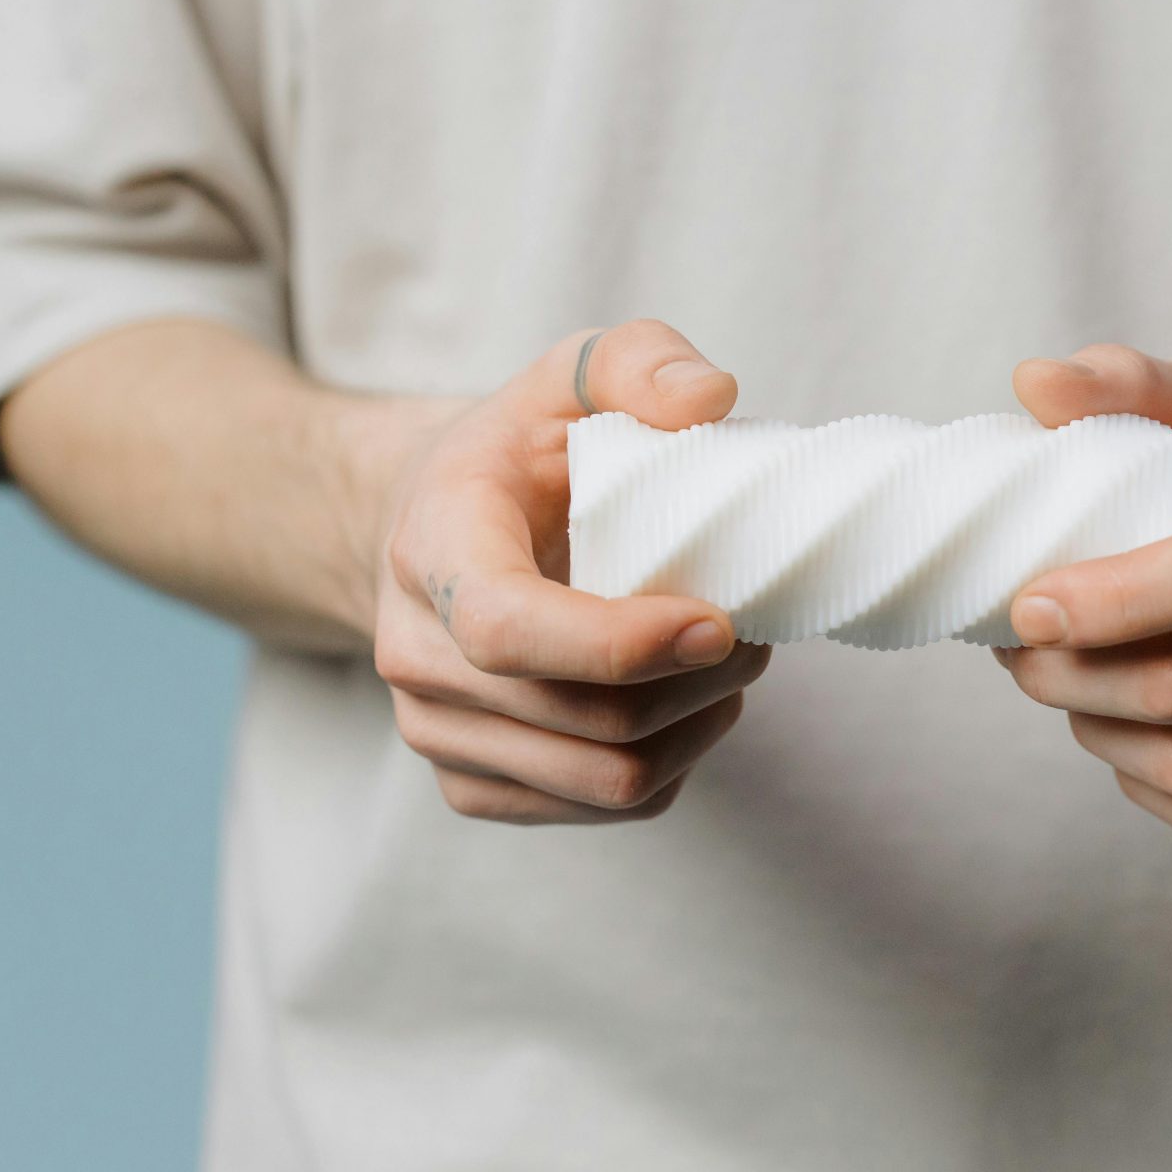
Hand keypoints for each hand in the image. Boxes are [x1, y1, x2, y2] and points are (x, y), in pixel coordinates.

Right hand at [369, 320, 771, 824]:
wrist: (425, 531)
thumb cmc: (515, 456)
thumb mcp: (566, 378)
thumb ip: (638, 362)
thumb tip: (711, 400)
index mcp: (432, 549)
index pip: (508, 630)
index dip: (621, 645)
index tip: (717, 623)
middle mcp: (416, 655)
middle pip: (586, 719)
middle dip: (700, 682)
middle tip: (755, 627)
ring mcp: (439, 732)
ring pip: (606, 781)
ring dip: (698, 728)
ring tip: (728, 662)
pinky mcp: (476, 784)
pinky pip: (604, 810)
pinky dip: (672, 765)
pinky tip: (683, 703)